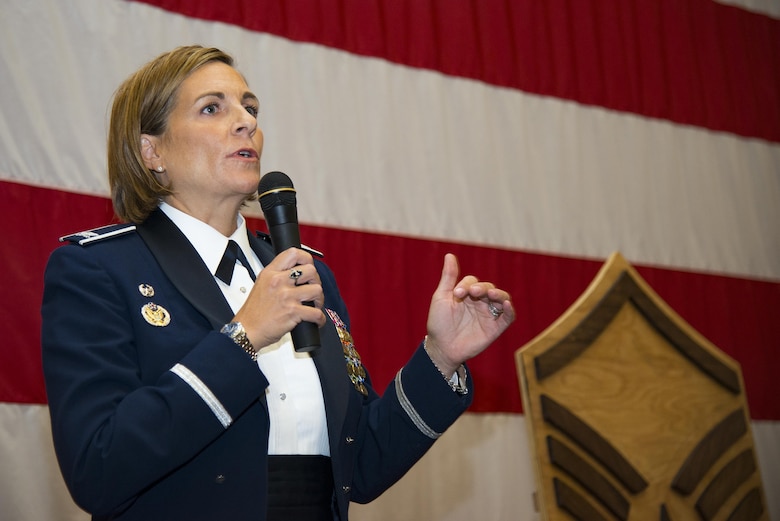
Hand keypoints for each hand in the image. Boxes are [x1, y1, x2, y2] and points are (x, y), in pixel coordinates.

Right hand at [233, 247, 325, 348]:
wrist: (247, 330)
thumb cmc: (253, 312)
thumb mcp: (261, 284)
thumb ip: (276, 276)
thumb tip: (295, 273)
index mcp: (270, 273)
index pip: (293, 253)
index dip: (306, 258)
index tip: (309, 265)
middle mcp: (279, 281)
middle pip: (310, 270)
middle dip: (316, 281)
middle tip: (313, 288)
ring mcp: (286, 296)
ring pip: (317, 290)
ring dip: (319, 299)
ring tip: (315, 305)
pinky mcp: (293, 312)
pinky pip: (316, 313)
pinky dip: (320, 319)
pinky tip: (316, 320)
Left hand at [425, 253, 514, 375]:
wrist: (441, 347)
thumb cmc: (439, 323)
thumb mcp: (442, 297)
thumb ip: (448, 277)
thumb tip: (449, 255)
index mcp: (467, 295)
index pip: (473, 282)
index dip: (467, 284)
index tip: (457, 294)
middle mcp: (480, 303)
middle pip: (489, 288)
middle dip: (482, 287)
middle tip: (472, 292)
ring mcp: (489, 315)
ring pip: (501, 299)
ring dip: (498, 294)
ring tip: (491, 294)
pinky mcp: (496, 328)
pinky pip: (508, 317)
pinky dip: (509, 309)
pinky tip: (505, 304)